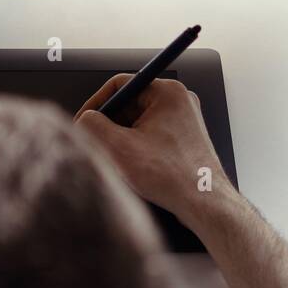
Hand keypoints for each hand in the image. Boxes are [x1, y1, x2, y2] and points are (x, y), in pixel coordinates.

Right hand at [75, 75, 233, 231]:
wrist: (203, 203)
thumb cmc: (173, 176)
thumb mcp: (119, 148)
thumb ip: (92, 126)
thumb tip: (83, 120)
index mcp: (167, 92)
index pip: (119, 84)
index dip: (96, 104)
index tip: (84, 121)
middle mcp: (178, 101)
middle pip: (128, 104)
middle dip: (110, 125)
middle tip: (100, 145)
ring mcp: (183, 120)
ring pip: (138, 122)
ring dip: (123, 139)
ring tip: (121, 161)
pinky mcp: (183, 139)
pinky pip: (150, 136)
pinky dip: (137, 149)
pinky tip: (136, 168)